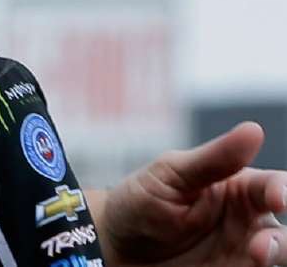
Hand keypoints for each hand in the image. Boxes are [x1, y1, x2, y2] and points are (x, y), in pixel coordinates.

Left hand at [91, 121, 286, 266]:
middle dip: (280, 237)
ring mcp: (240, 249)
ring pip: (277, 252)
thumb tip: (254, 130)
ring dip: (275, 253)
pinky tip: (248, 264)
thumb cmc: (139, 201)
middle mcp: (246, 219)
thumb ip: (213, 159)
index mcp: (236, 186)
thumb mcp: (170, 175)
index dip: (281, 189)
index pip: (272, 185)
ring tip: (256, 255)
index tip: (277, 199)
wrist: (114, 245)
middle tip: (262, 244)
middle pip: (280, 225)